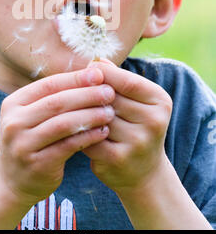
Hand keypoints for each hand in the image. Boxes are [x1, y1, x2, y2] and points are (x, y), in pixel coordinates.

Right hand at [0, 66, 115, 208]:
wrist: (13, 182)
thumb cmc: (32, 140)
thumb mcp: (33, 116)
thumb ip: (55, 97)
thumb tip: (91, 74)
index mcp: (13, 103)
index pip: (49, 84)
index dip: (75, 78)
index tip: (99, 74)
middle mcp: (14, 122)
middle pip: (56, 103)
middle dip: (87, 95)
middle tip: (109, 92)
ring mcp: (23, 145)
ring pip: (63, 124)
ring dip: (90, 116)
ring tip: (109, 112)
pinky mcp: (37, 164)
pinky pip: (68, 146)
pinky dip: (88, 137)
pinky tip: (103, 131)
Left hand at [83, 59, 172, 194]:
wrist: (143, 172)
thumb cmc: (135, 126)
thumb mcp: (136, 100)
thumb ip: (118, 79)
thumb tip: (97, 61)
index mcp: (160, 101)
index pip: (127, 81)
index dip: (103, 73)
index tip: (87, 69)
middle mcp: (153, 121)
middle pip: (109, 98)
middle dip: (89, 92)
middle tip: (73, 86)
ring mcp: (137, 142)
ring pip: (97, 116)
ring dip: (82, 111)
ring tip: (72, 106)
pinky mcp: (118, 158)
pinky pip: (89, 136)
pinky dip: (79, 130)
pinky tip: (73, 127)